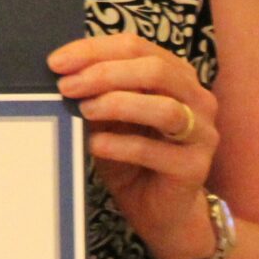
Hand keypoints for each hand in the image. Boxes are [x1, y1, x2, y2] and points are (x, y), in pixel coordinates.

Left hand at [49, 34, 220, 258]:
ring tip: (84, 110)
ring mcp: (202, 133)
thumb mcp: (109, 120)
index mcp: (175, 75)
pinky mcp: (195, 168)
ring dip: (119, 104)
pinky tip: (96, 144)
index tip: (57, 62)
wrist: (159, 212)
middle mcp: (196, 98)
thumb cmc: (132, 158)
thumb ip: (97, 94)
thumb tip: (64, 73)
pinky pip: (158, 152)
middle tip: (67, 86)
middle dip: (105, 73)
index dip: (95, 50)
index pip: (136, 47)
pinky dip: (122, 145)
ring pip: (165, 108)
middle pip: (156, 70)